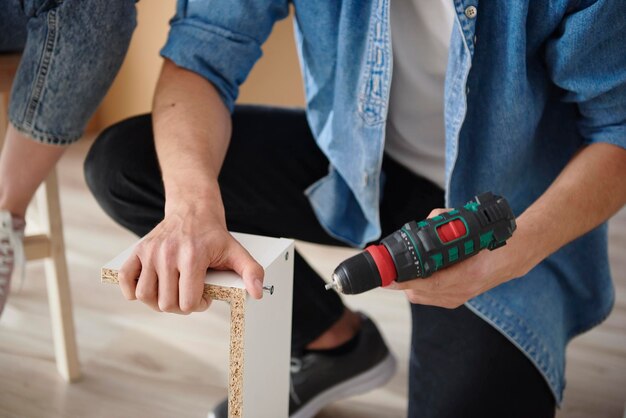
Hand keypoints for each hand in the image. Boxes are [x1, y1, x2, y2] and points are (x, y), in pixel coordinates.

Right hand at [117, 203, 263, 313]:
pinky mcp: (137, 250)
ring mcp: (150, 252)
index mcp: (192, 257)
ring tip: (172, 293)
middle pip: (166, 303)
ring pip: (144, 296)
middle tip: (189, 295)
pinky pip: (125, 279)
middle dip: (180, 306)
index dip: (198, 305)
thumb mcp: (237, 251)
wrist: (193, 207)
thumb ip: (251, 272)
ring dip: (158, 302)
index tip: (204, 296)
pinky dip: (132, 290)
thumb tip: (258, 293)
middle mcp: (168, 254)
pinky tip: (149, 288)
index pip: (187, 302)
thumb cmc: (213, 233)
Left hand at [390, 209, 537, 308]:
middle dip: (401, 282)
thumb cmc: (492, 242)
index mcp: (469, 274)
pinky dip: (418, 288)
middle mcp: (463, 290)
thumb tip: (425, 222)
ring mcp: (460, 297)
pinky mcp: (456, 300)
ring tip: (399, 272)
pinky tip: (414, 277)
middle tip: (387, 271)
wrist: (513, 258)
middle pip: (420, 293)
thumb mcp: (471, 227)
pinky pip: (429, 297)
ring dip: (407, 286)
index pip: (430, 283)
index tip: (389, 277)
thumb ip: (445, 221)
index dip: (406, 282)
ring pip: (421, 297)